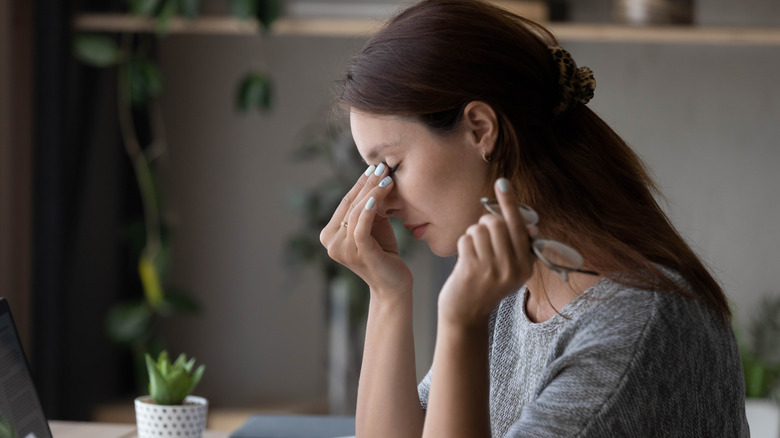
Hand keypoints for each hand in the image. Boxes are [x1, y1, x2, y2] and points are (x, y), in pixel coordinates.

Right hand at [320, 163, 412, 296]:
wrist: (393, 284)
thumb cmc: (384, 252)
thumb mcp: (373, 225)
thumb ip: (367, 206)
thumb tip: (373, 175)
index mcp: (329, 235)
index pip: (345, 202)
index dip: (360, 183)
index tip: (375, 167)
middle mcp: (330, 243)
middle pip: (350, 204)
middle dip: (367, 183)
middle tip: (383, 166)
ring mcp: (342, 249)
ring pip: (356, 212)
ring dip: (373, 192)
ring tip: (388, 178)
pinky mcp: (358, 253)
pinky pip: (362, 225)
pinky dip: (369, 208)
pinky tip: (380, 194)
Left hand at [438, 178, 536, 326]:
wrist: (466, 315)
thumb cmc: (487, 285)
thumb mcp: (510, 270)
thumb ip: (519, 246)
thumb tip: (531, 225)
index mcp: (526, 265)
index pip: (519, 226)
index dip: (510, 203)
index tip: (502, 182)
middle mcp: (512, 268)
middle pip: (496, 223)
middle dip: (485, 224)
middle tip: (482, 238)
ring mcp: (492, 269)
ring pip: (479, 229)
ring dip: (473, 235)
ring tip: (474, 252)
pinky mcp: (472, 270)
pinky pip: (466, 239)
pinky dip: (463, 244)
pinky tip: (464, 259)